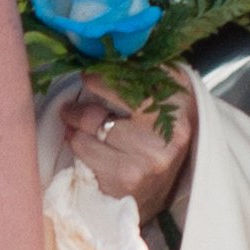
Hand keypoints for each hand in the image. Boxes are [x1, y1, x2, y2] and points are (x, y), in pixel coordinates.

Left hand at [61, 77, 194, 222]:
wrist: (164, 191)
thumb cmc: (159, 140)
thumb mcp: (165, 103)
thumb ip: (146, 77)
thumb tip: (108, 58)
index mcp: (179, 108)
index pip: (130, 86)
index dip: (102, 80)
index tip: (87, 76)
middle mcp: (167, 136)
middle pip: (101, 113)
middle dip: (78, 108)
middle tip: (70, 106)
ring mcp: (147, 161)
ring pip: (89, 132)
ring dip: (74, 127)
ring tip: (73, 125)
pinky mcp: (127, 180)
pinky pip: (85, 153)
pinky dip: (77, 145)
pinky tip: (81, 143)